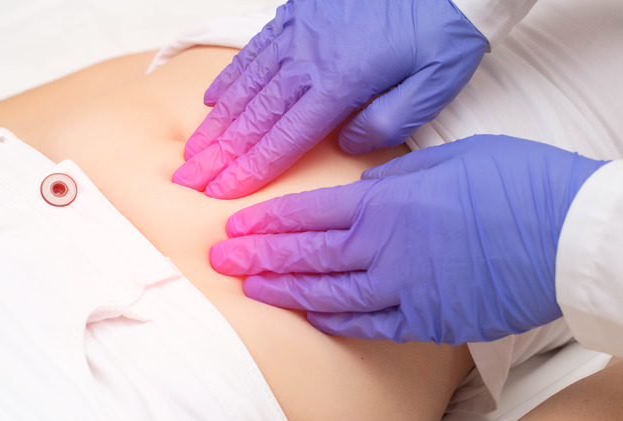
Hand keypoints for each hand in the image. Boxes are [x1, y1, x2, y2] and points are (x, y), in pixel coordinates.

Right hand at [172, 0, 487, 198]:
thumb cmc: (443, 26)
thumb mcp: (434, 83)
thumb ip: (387, 122)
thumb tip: (345, 143)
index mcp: (340, 84)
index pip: (283, 139)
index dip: (249, 169)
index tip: (220, 191)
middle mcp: (308, 60)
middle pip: (254, 118)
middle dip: (219, 153)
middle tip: (189, 178)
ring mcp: (298, 34)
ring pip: (246, 87)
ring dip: (217, 122)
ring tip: (193, 149)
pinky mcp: (297, 14)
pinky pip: (253, 52)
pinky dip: (229, 78)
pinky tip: (212, 99)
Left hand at [209, 135, 607, 343]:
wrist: (569, 233)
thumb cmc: (514, 182)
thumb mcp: (444, 160)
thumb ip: (393, 178)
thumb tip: (360, 187)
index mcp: (386, 201)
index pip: (308, 213)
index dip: (267, 221)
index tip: (235, 226)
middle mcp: (384, 247)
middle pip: (306, 254)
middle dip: (258, 256)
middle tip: (221, 259)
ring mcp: (404, 286)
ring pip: (328, 292)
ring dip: (285, 290)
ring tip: (251, 288)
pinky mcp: (428, 318)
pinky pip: (369, 323)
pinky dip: (336, 320)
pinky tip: (312, 317)